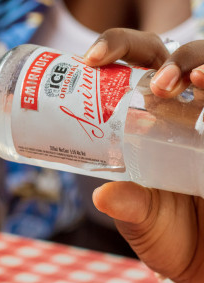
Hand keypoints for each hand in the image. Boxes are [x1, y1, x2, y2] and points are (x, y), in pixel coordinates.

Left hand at [82, 28, 203, 282]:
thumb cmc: (170, 235)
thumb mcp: (144, 222)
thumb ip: (129, 207)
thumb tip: (102, 196)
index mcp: (149, 116)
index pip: (134, 62)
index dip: (116, 47)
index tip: (90, 58)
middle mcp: (186, 108)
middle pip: (179, 56)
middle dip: (170, 57)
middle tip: (160, 84)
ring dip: (202, 65)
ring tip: (193, 81)